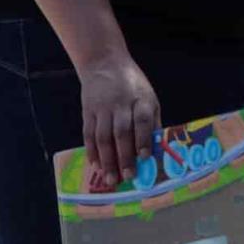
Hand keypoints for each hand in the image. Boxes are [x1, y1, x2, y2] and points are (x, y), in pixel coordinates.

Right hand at [78, 55, 160, 186]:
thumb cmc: (132, 85)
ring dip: (107, 160)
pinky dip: (92, 151)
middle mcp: (121, 103)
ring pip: (103, 137)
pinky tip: (96, 165)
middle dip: (124, 156)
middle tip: (128, 177)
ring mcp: (102, 107)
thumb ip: (152, 121)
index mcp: (141, 98)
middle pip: (122, 132)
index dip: (143, 138)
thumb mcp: (148, 96)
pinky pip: (88, 134)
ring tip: (111, 178)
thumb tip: (156, 148)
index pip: (142, 119)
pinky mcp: (87, 111)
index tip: (144, 157)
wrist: (105, 64)